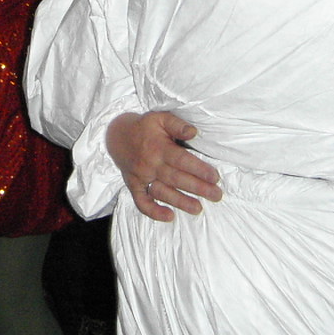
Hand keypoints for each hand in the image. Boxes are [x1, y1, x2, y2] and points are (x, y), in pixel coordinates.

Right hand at [106, 111, 222, 222]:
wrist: (117, 136)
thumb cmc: (144, 127)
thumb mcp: (160, 118)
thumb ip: (177, 124)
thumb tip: (194, 132)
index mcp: (159, 147)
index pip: (181, 160)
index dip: (199, 169)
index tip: (215, 177)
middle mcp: (150, 164)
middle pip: (176, 178)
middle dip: (197, 188)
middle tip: (216, 195)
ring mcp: (141, 176)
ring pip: (162, 192)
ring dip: (180, 202)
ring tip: (198, 209)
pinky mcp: (134, 185)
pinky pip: (141, 201)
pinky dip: (154, 211)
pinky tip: (169, 216)